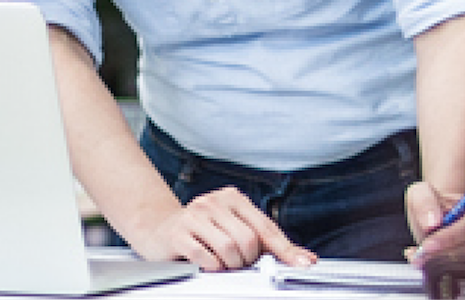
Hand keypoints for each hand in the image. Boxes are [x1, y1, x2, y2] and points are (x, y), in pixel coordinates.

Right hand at [139, 187, 315, 271]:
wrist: (159, 229)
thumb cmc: (204, 232)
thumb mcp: (236, 231)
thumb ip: (269, 244)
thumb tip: (305, 259)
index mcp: (232, 197)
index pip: (266, 227)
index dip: (285, 249)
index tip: (303, 264)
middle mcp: (213, 201)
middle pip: (248, 240)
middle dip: (247, 260)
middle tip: (237, 262)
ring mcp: (194, 215)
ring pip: (229, 249)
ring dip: (229, 265)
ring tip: (221, 262)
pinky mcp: (179, 232)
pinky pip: (207, 258)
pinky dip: (212, 268)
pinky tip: (206, 263)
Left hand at [404, 181, 464, 263]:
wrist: (440, 214)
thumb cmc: (434, 203)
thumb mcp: (422, 194)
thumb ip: (425, 203)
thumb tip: (433, 222)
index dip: (452, 236)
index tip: (428, 245)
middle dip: (446, 253)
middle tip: (421, 257)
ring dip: (446, 263)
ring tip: (422, 257)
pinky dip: (450, 271)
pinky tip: (432, 262)